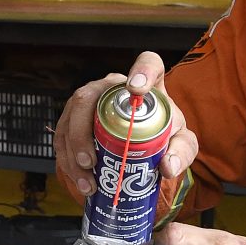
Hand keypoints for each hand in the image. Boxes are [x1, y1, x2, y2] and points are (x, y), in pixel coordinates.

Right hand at [52, 50, 198, 198]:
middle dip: (82, 131)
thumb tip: (168, 166)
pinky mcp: (73, 119)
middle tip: (91, 162)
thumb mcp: (180, 143)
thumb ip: (182, 152)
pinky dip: (67, 160)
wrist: (145, 143)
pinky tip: (80, 180)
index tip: (137, 89)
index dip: (142, 70)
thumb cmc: (162, 135)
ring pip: (70, 118)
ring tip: (87, 180)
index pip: (148, 63)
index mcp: (144, 83)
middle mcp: (111, 88)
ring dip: (72, 152)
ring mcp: (88, 102)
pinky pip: (63, 135)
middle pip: (88, 97)